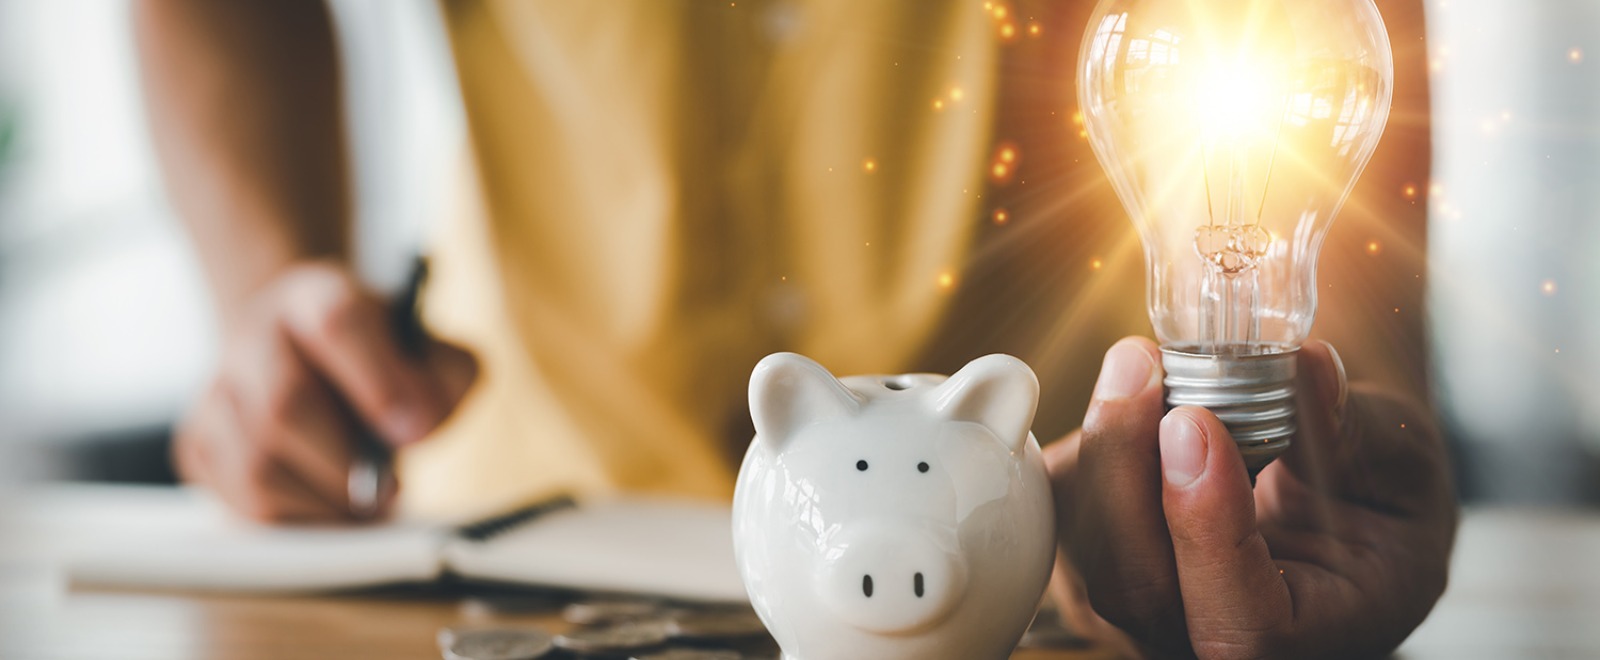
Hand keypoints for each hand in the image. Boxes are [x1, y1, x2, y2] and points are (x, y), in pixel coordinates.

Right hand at [174, 262, 477, 523]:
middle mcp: (255, 332)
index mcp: (317, 295)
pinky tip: (327, 504)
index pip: (338, 321)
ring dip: (323, 500)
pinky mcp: (200, 444)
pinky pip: (241, 503)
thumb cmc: (389, 368)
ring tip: (362, 502)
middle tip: (389, 489)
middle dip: (346, 462)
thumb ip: (447, 378)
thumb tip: (417, 423)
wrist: (318, 365)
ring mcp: (217, 388)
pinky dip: (296, 518)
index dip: (380, 381)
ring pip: (257, 466)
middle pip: (284, 405)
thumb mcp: (434, 356)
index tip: (419, 432)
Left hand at [1045, 337, 1457, 657]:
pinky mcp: (1111, 571)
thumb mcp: (1402, 459)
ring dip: (1103, 449)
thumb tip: (1306, 366)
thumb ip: (1355, 426)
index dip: (1206, 532)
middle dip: (1125, 468)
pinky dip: (1090, 450)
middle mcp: (1224, 640)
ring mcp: (1159, 616)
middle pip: (1141, 590)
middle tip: (1142, 366)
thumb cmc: (1383, 496)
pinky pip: (1072, 522)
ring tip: (1138, 365)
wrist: (1345, 508)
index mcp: (1322, 633)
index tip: (1196, 422)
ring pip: (1094, 554)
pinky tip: (1128, 393)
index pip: (1242, 626)